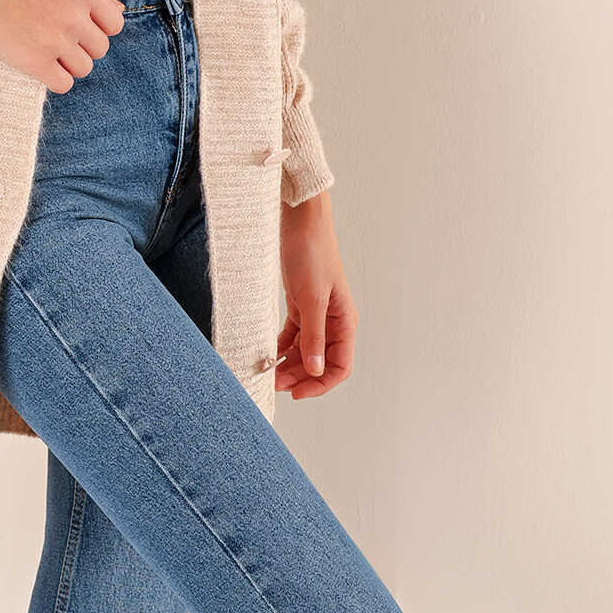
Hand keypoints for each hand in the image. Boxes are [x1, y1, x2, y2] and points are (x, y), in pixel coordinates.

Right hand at [0, 0, 124, 91]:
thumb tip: (119, 10)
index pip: (115, 24)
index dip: (99, 29)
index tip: (80, 29)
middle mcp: (74, 15)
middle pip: (100, 49)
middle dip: (81, 48)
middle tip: (56, 40)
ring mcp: (56, 39)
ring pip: (84, 69)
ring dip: (67, 64)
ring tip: (44, 51)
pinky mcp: (36, 61)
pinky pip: (64, 84)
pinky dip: (54, 79)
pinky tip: (38, 66)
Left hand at [275, 186, 356, 398]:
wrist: (299, 220)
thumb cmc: (312, 253)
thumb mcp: (311, 298)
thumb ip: (313, 336)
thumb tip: (316, 370)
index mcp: (345, 321)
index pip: (340, 366)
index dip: (320, 384)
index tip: (296, 392)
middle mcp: (333, 321)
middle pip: (320, 362)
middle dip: (299, 376)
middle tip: (273, 384)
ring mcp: (316, 313)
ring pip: (305, 351)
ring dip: (288, 364)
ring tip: (267, 373)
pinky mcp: (300, 304)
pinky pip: (293, 335)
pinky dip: (281, 347)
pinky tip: (268, 354)